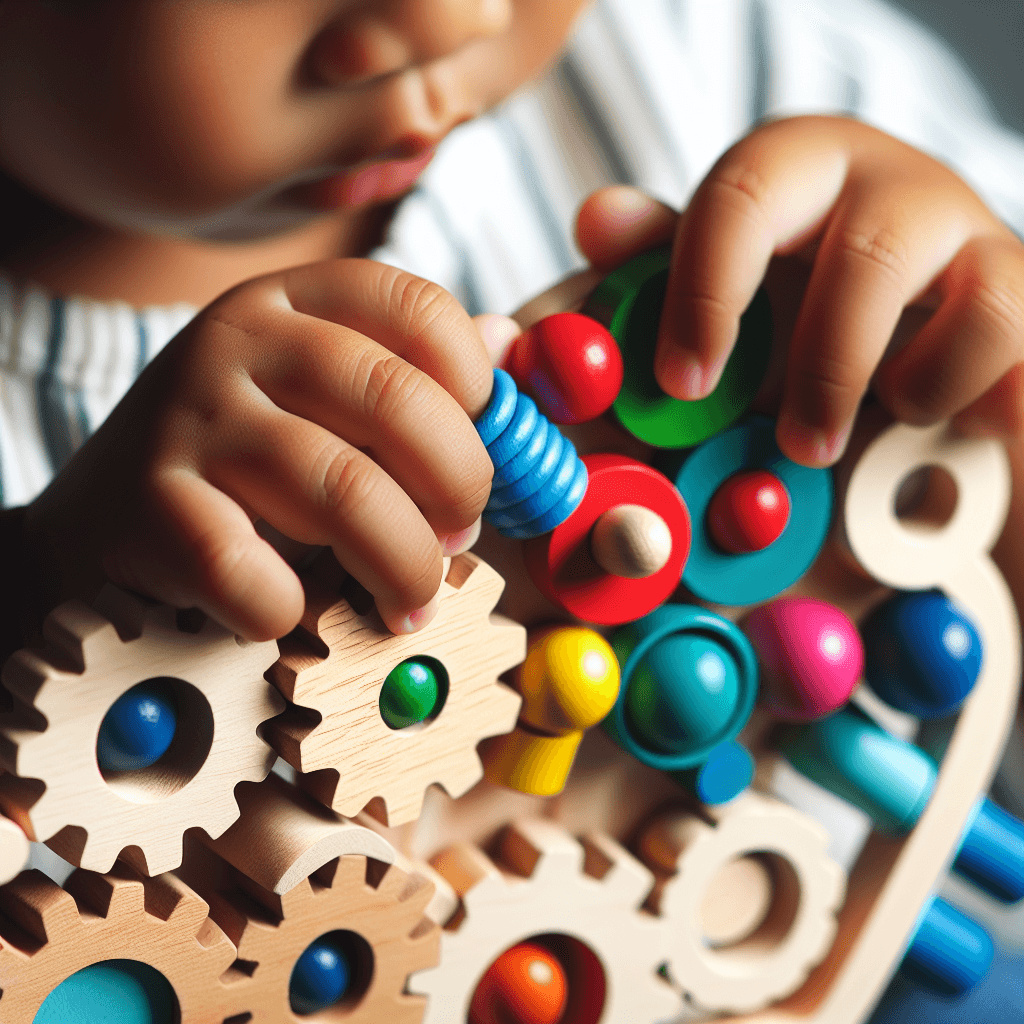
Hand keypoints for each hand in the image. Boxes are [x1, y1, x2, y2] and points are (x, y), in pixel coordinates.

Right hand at [23, 260, 494, 639]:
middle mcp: (239, 340)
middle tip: (457, 539)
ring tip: (410, 600)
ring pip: (344, 492)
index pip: (419, 310)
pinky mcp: (150, 504)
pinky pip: (252, 570)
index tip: (477, 450)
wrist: (105, 521)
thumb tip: (508, 344)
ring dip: (402, 566)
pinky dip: (291, 609)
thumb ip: (416, 374)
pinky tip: (294, 612)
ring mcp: (189, 417)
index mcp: (297, 301)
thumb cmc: (248, 464)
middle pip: (396, 402)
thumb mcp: (325, 398)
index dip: (476, 390)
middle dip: (458, 488)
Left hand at [576, 116, 1023, 465]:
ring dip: (857, 380)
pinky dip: (946, 389)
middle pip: (847, 235)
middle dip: (811, 355)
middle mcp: (878, 184)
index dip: (707, 290)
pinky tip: (916, 421)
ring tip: (830, 446)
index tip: (685, 385)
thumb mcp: (718, 319)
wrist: (913, 403)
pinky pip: (993, 323)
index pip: (741, 194)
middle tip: (785, 445)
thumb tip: (598, 220)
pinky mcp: (1018, 287)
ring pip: (909, 276)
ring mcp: (956, 227)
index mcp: (792, 179)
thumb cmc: (798, 343)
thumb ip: (656, 276)